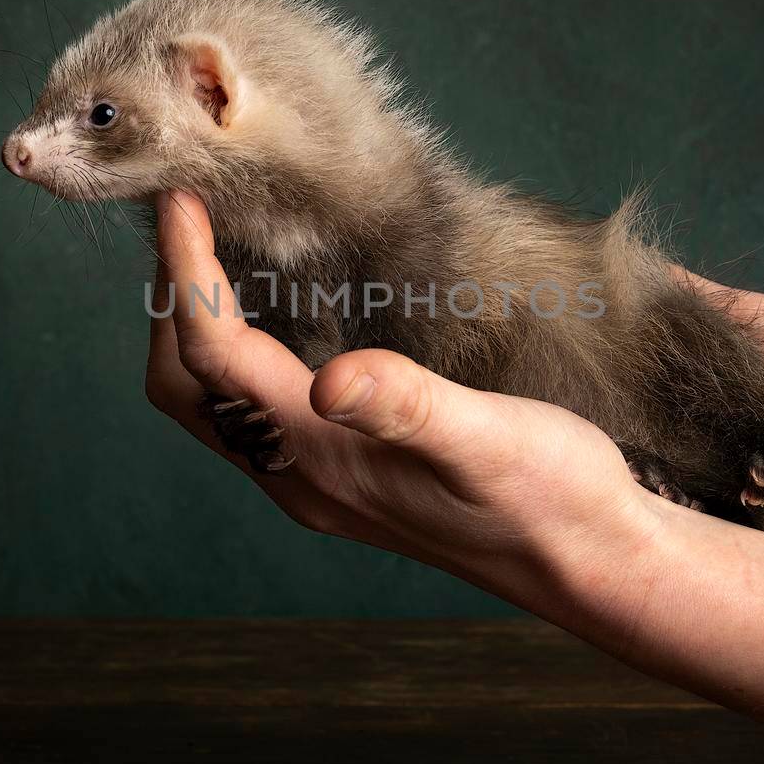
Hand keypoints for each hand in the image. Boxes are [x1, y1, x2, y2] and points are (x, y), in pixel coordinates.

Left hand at [142, 191, 657, 598]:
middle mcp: (302, 478)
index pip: (215, 356)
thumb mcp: (490, 441)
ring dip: (198, 330)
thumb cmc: (553, 500)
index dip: (187, 274)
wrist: (591, 564)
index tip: (178, 199)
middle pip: (187, 387)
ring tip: (220, 251)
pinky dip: (240, 354)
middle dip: (172, 302)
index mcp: (324, 458)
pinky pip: (255, 412)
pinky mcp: (342, 478)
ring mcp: (318, 484)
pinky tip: (280, 312)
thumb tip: (330, 382)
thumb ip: (407, 408)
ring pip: (215, 404)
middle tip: (191, 217)